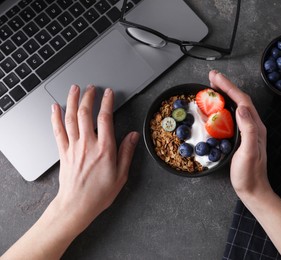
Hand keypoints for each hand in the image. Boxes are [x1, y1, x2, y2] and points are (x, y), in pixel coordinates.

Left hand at [51, 85, 139, 230]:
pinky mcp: (63, 152)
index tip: (109, 93)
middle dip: (89, 97)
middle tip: (91, 87)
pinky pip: (58, 131)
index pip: (105, 118)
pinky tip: (55, 108)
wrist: (77, 205)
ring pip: (71, 118)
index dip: (107, 102)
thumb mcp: (121, 174)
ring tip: (75, 89)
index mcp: (104, 148)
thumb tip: (133, 136)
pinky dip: (55, 117)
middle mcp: (88, 144)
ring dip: (73, 101)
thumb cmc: (99, 193)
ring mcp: (73, 147)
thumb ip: (126, 152)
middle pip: (86, 113)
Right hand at [209, 71, 271, 198]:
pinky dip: (223, 108)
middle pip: (239, 100)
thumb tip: (240, 108)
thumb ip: (248, 129)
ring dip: (224, 95)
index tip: (215, 77)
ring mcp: (247, 131)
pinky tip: (215, 109)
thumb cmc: (249, 174)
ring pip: (235, 107)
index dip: (229, 87)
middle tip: (211, 78)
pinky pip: (232, 117)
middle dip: (226, 86)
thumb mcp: (249, 152)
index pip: (242, 101)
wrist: (253, 190)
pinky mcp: (241, 137)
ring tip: (212, 87)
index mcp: (255, 126)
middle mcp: (253, 125)